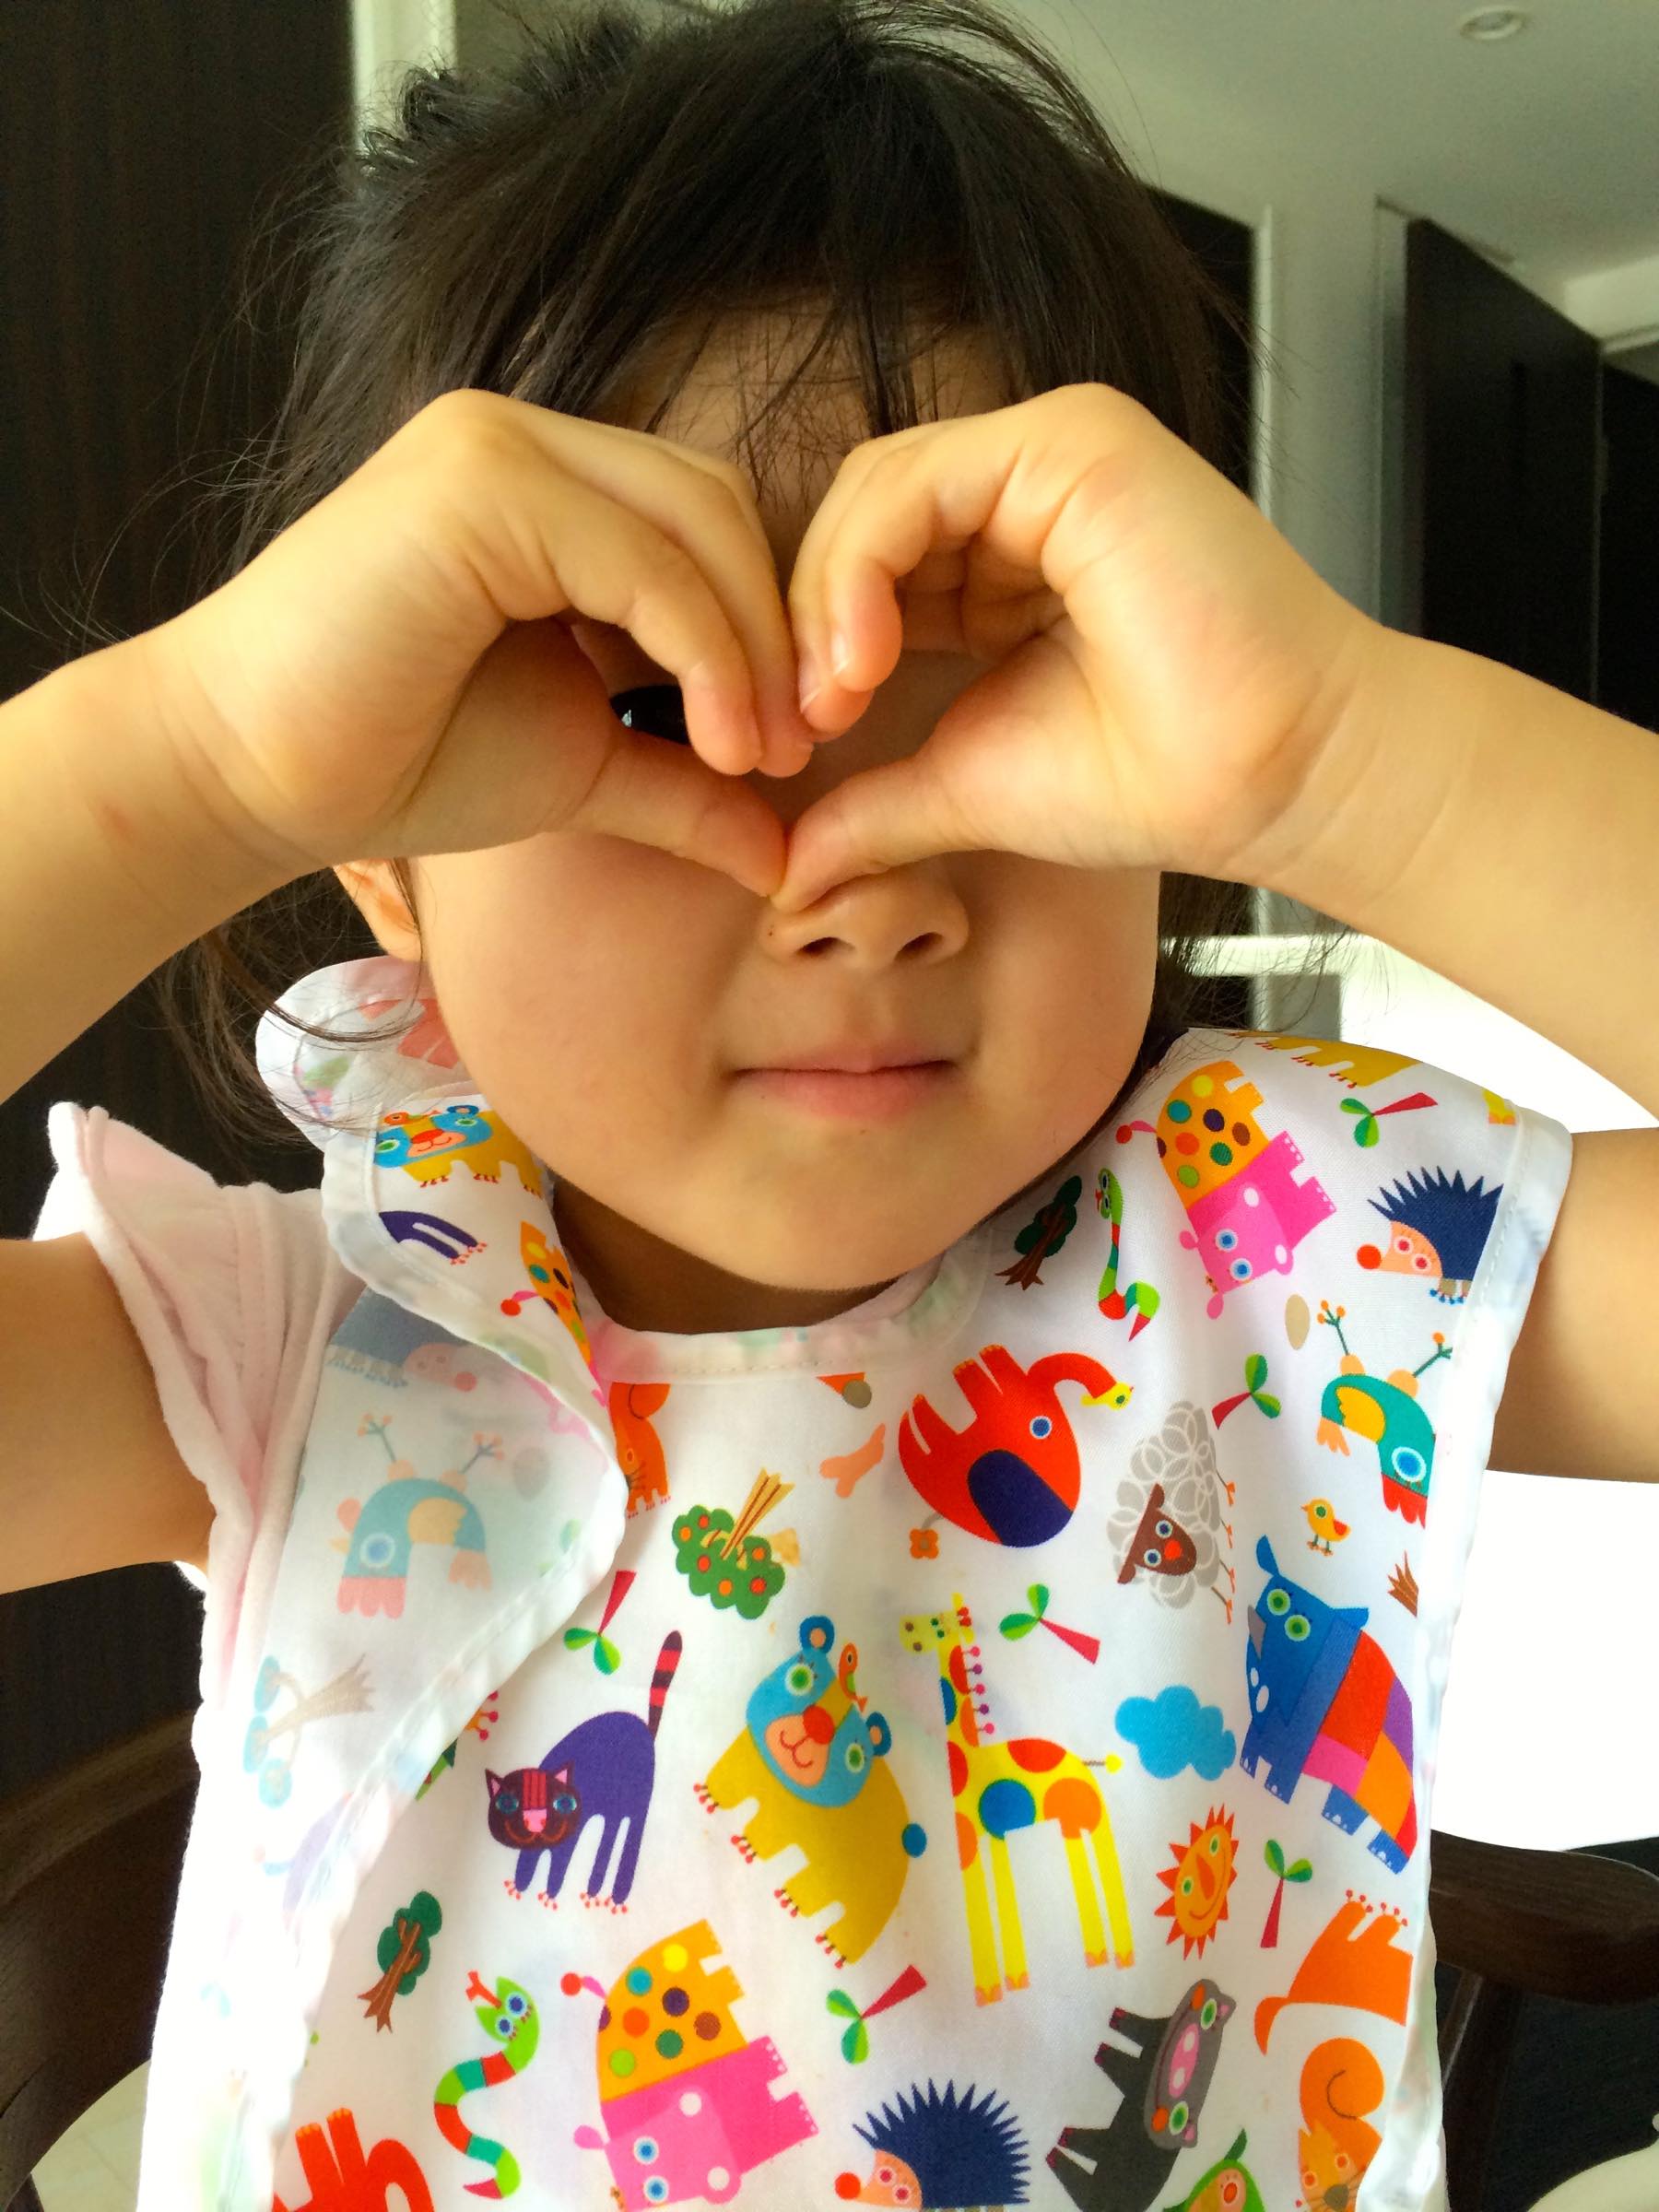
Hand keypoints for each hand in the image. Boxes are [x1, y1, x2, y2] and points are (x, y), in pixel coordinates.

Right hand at [135, 389, 816, 895]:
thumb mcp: (583, 766)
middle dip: (781, 628)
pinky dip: (705, 649)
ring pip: (696, 515)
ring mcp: (498, 446)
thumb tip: (783, 854)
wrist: (252, 776)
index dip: (770, 623)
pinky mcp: (480, 484)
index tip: (788, 747)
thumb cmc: (397, 761)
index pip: (706, 518)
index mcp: (546, 485)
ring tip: (758, 757)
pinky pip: (641, 557)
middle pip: (718, 502)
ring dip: (754, 643)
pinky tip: (717, 741)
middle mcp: (524, 439)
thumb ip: (684, 786)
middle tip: (797, 748)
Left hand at [773, 383, 1383, 909]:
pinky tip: (864, 658)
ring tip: (834, 700)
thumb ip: (876, 806)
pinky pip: (919, 481)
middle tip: (799, 726)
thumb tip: (788, 869)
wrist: (1270, 782)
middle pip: (859, 516)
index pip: (866, 559)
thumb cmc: (1155, 780)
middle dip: (805, 622)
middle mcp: (1030, 490)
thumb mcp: (971, 784)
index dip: (813, 645)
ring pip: (877, 491)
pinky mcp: (1073, 444)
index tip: (799, 744)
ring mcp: (1053, 455)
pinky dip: (864, 566)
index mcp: (1008, 553)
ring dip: (827, 598)